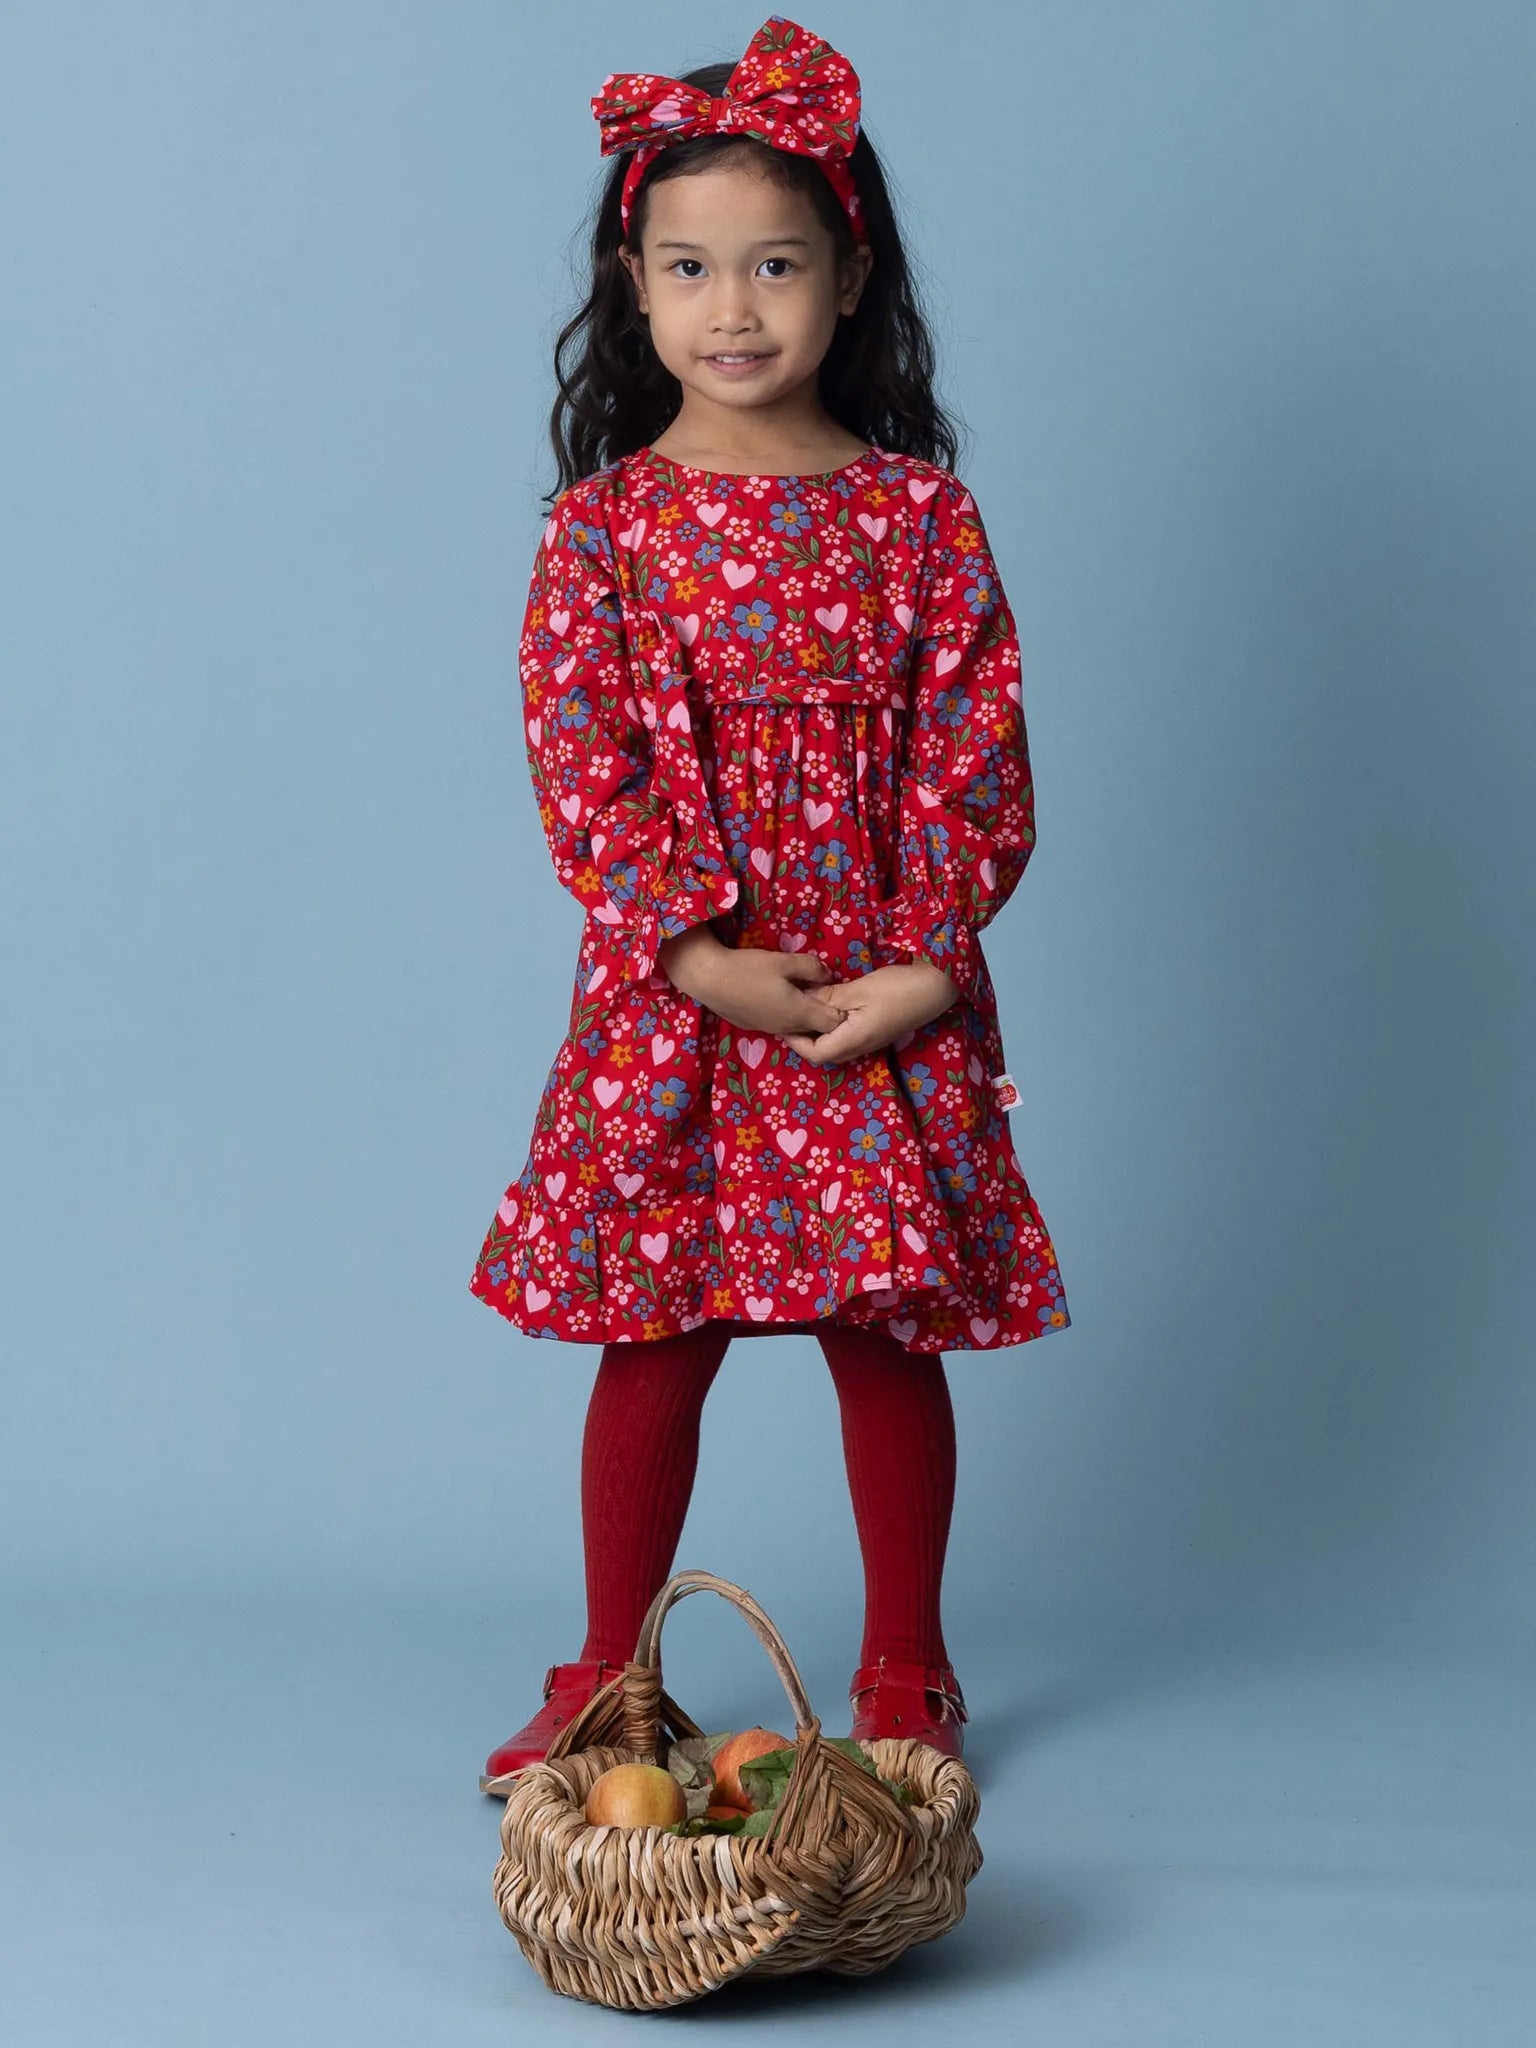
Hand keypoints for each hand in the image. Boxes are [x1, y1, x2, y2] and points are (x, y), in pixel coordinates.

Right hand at [659, 926, 848, 1038]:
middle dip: (825, 1015)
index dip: (842, 1012)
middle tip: (826, 994)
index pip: (834, 1023)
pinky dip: (787, 1015)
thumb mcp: (784, 961)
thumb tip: (828, 975)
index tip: (843, 998)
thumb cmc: (748, 969)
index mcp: (799, 1012)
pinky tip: (777, 997)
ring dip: (805, 1016)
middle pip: (817, 1030)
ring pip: (798, 1029)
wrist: (708, 979)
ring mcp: (770, 1030)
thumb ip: (812, 968)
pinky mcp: (755, 1027)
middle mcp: (787, 1027)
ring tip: (803, 994)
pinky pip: (780, 1025)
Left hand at [780, 960, 959, 1064]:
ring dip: (818, 1033)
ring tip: (806, 1011)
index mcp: (854, 1040)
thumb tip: (801, 1002)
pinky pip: (846, 1037)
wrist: (936, 988)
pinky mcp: (876, 1033)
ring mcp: (870, 1041)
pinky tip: (829, 1008)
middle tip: (791, 1015)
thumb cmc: (897, 988)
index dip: (796, 1042)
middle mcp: (861, 1047)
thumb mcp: (858, 990)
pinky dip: (832, 1027)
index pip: (815, 1054)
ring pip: (835, 1046)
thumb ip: (828, 999)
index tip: (784, 1023)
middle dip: (804, 1038)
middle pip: (824, 1053)